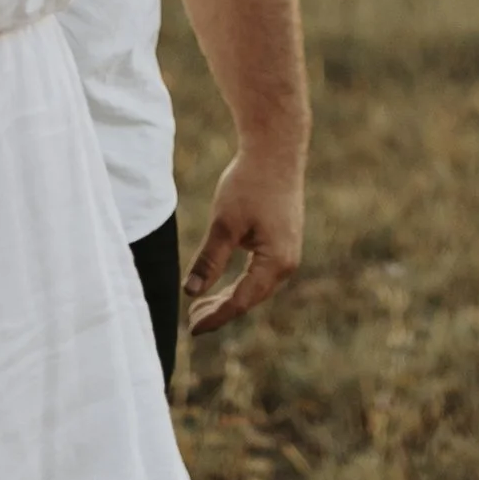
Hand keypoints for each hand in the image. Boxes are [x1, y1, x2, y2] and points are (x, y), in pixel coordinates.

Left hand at [186, 146, 306, 333]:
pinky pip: (260, 273)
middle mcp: (287, 263)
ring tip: (201, 307)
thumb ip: (209, 260)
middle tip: (191, 319)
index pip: (241, 301)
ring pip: (256, 287)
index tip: (191, 329)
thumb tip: (190, 293)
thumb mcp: (224, 224)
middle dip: (221, 310)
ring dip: (229, 298)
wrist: (276, 151)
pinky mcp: (283, 242)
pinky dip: (239, 283)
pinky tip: (222, 285)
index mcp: (275, 262)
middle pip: (250, 298)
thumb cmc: (250, 184)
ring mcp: (288, 253)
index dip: (215, 317)